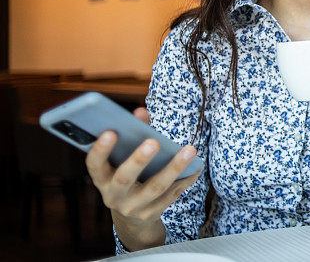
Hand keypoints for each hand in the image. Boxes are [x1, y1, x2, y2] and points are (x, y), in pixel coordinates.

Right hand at [85, 107, 200, 250]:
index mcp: (102, 178)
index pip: (94, 165)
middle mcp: (113, 195)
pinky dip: (185, 180)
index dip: (100, 150)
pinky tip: (196, 167)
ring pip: (155, 187)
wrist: (131, 216)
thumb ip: (132, 135)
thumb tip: (141, 112)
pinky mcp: (151, 214)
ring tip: (190, 150)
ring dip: (174, 168)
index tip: (111, 132)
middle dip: (139, 160)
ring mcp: (132, 207)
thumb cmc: (128, 175)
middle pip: (125, 178)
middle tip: (154, 142)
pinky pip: (171, 195)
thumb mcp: (123, 160)